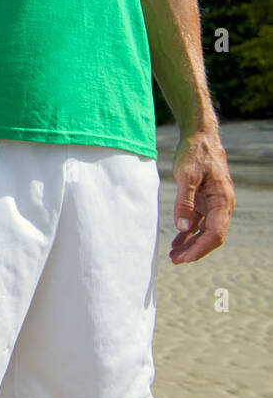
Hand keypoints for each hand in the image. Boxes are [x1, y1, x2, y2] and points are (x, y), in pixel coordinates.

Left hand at [170, 128, 234, 262]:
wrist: (200, 137)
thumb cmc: (195, 153)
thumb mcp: (186, 176)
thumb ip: (184, 202)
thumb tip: (182, 228)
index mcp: (222, 201)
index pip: (215, 233)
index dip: (199, 248)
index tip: (183, 258)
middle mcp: (222, 205)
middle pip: (211, 236)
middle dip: (194, 250)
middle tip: (174, 260)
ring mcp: (214, 203)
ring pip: (204, 230)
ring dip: (190, 243)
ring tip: (173, 255)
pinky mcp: (205, 200)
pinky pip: (199, 221)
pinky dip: (188, 232)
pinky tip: (177, 241)